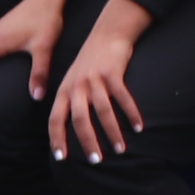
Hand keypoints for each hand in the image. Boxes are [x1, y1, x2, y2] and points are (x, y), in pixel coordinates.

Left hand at [48, 2, 150, 161]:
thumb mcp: (72, 79)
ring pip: (103, 111)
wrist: (107, 33)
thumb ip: (69, 101)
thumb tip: (67, 129)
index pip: (55, 118)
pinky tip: (139, 127)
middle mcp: (77, 86)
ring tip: (120, 149)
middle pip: (80, 119)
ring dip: (112, 132)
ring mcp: (95, 79)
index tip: (61, 158)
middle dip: (88, 142)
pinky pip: (123, 98)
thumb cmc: (90, 62)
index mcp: (64, 90)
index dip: (57, 139)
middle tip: (96, 160)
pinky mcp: (113, 73)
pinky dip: (131, 114)